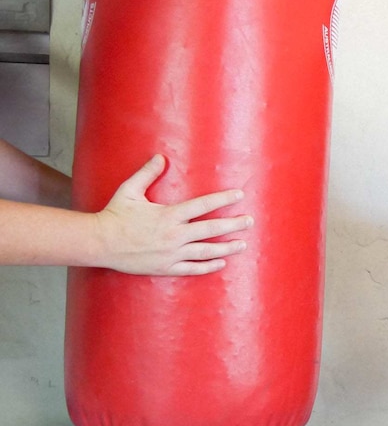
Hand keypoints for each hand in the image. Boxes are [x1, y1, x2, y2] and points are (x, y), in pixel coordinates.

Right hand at [93, 154, 252, 275]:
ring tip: (242, 244)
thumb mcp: (129, 190)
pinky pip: (192, 268)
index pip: (203, 205)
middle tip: (250, 221)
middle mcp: (174, 235)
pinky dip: (208, 267)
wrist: (100, 243)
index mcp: (169, 215)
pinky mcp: (166, 267)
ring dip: (227, 248)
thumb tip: (160, 157)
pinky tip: (221, 263)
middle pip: (211, 229)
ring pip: (206, 251)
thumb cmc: (114, 215)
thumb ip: (147, 173)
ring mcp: (172, 253)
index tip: (239, 195)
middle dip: (233, 224)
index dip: (223, 199)